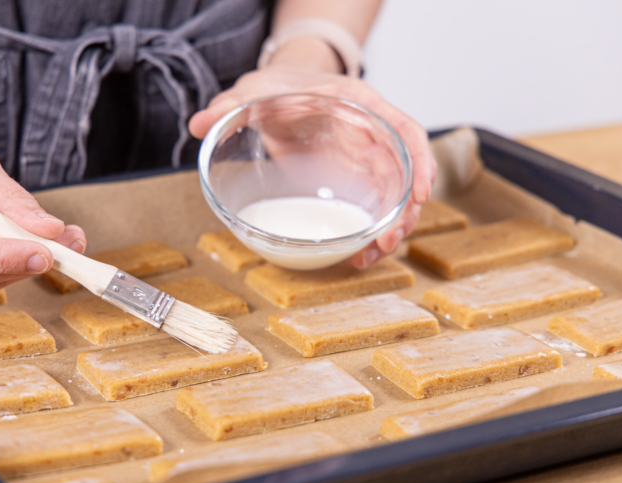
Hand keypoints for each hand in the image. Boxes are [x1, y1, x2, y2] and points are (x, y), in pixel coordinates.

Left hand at [190, 64, 435, 268]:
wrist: (277, 94)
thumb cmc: (277, 86)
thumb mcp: (255, 89)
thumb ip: (230, 102)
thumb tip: (199, 123)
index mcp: (359, 104)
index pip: (404, 128)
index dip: (420, 160)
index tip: (422, 192)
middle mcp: (369, 134)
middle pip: (404, 172)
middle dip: (405, 209)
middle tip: (388, 242)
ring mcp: (361, 160)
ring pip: (390, 197)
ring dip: (389, 229)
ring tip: (371, 257)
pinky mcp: (347, 182)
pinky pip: (366, 209)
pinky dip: (366, 233)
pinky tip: (355, 256)